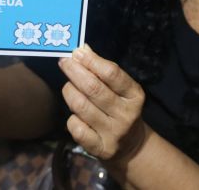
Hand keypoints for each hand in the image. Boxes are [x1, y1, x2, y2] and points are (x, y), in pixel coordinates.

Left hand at [58, 45, 145, 161]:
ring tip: (68, 85)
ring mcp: (113, 133)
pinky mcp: (99, 148)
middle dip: (75, 71)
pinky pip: (76, 127)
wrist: (131, 146)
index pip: (112, 74)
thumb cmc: (121, 108)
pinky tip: (75, 113)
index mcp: (134, 95)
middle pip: (93, 88)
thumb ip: (103, 71)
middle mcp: (126, 114)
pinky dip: (71, 117)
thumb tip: (82, 50)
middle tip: (64, 61)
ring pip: (81, 106)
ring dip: (69, 91)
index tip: (77, 52)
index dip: (92, 61)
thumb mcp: (121, 90)